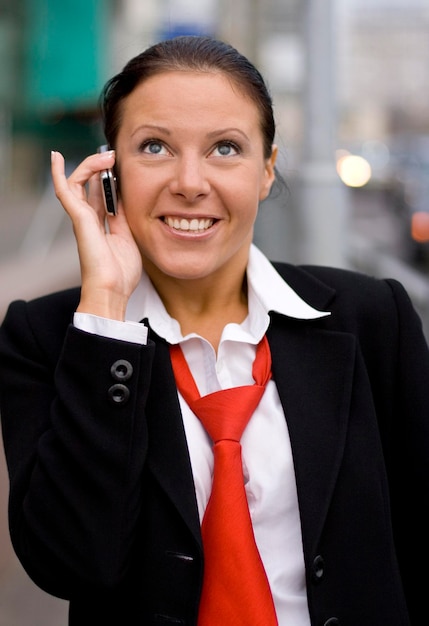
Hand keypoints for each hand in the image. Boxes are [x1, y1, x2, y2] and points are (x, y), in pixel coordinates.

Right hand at [51, 151, 141, 319]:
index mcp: (102, 226)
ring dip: (90, 166)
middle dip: (99, 168)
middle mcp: (89, 221)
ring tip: (105, 156)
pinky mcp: (79, 220)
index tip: (118, 166)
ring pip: (78, 184)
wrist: (112, 291)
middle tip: (113, 156)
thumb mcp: (129, 239)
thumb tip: (126, 201)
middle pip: (89, 186)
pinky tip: (57, 158)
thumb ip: (125, 220)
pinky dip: (59, 174)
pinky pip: (65, 192)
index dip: (108, 179)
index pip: (100, 196)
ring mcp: (82, 220)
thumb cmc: (120, 273)